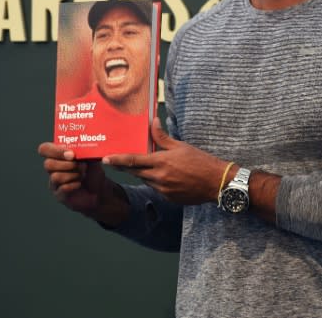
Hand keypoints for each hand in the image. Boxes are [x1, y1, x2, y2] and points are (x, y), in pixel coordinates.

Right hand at [38, 142, 112, 216]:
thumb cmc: (93, 171)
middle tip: (83, 166)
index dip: (55, 151)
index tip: (72, 154)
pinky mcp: (59, 195)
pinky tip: (80, 184)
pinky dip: (74, 185)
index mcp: (57, 156)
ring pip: (55, 177)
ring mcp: (54, 183)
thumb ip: (83, 151)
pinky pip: (62, 189)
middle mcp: (53, 169)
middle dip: (68, 164)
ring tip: (83, 175)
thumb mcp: (90, 157)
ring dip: (73, 175)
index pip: (44, 149)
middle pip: (47, 164)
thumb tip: (79, 148)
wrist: (100, 190)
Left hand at [103, 118, 229, 204]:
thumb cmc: (201, 161)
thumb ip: (163, 137)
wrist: (216, 182)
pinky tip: (168, 177)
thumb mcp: (181, 146)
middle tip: (119, 162)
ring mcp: (163, 190)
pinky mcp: (169, 198)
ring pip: (146, 181)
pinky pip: (156, 189)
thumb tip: (153, 122)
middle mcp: (159, 177)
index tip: (105, 159)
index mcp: (161, 162)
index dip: (117, 160)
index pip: (133, 160)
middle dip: (127, 167)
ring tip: (153, 166)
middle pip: (135, 172)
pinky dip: (157, 182)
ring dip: (144, 174)